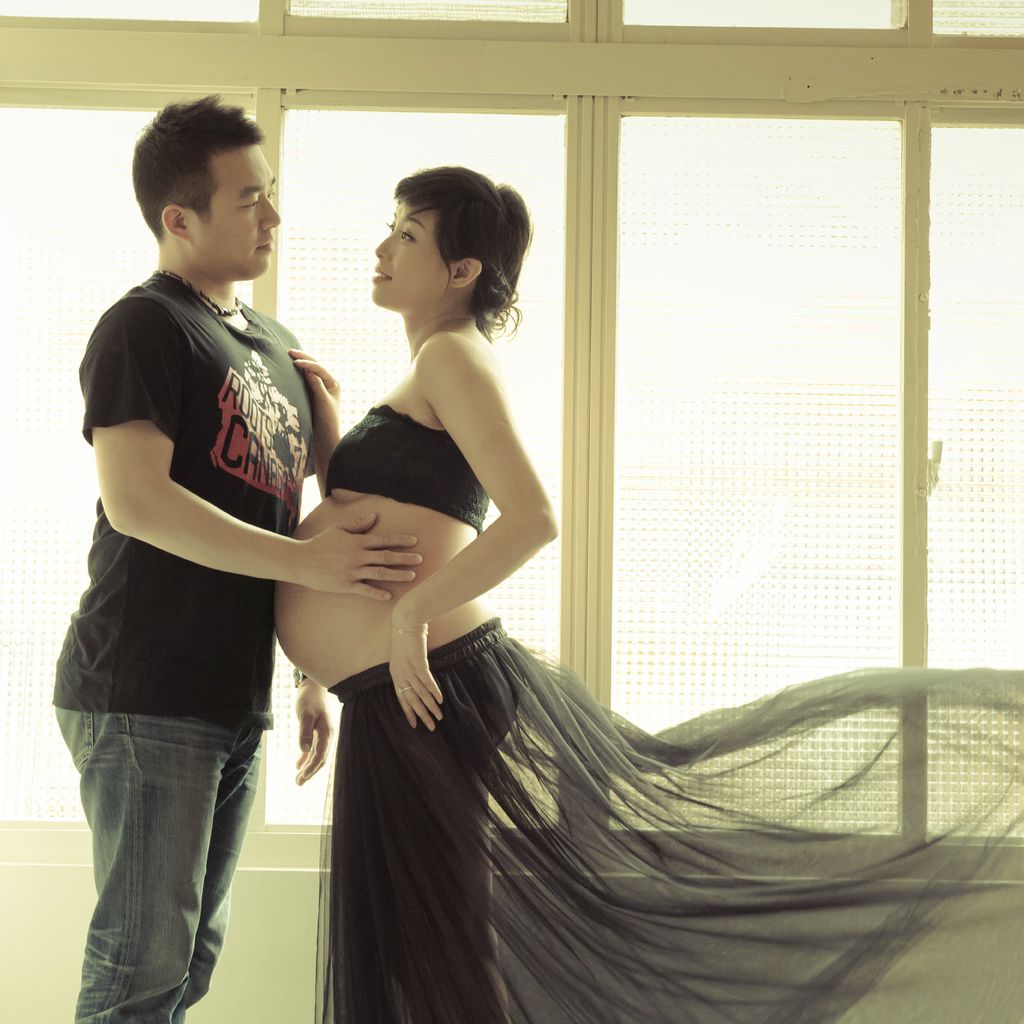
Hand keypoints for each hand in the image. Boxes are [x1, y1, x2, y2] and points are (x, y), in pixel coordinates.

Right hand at [289, 348, 339, 418]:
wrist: (325, 438)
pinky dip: (298, 373)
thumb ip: (316, 384)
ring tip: (289, 355)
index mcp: (334, 383)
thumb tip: (307, 369)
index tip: (294, 361)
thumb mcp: (322, 401)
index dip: (307, 363)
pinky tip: (290, 369)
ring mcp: (320, 388)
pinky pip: (305, 379)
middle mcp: (328, 383)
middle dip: (303, 357)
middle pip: (315, 366)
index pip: (319, 368)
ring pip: (309, 371)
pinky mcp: (312, 394)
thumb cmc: (327, 421)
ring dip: (300, 363)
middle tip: (289, 351)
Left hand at [294, 678, 333, 784]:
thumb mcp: (306, 714)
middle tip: (298, 783)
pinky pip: (313, 748)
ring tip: (298, 779)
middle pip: (320, 759)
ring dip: (308, 767)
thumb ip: (305, 731)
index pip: (320, 755)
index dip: (312, 768)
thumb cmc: (310, 698)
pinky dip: (306, 757)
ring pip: (316, 755)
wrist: (315, 685)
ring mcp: (323, 734)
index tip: (302, 777)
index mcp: (327, 732)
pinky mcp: (317, 731)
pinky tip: (298, 765)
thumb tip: (305, 750)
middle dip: (310, 772)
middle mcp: (327, 735)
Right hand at [298, 511, 421, 596]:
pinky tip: (389, 596)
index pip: (384, 540)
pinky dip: (377, 593)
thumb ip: (358, 523)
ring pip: (379, 574)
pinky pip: (365, 590)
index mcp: (357, 541)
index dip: (400, 540)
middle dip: (405, 558)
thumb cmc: (320, 543)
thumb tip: (375, 516)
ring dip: (397, 575)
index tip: (414, 541)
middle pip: (386, 557)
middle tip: (420, 560)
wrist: (301, 561)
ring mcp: (352, 572)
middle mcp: (357, 556)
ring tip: (412, 576)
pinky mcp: (345, 585)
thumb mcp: (338, 529)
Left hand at [389, 620, 443, 730]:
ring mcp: (409, 669)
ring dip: (431, 707)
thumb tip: (418, 678)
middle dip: (422, 715)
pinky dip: (434, 691)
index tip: (415, 725)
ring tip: (439, 717)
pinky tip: (440, 700)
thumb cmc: (407, 636)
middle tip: (431, 727)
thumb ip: (409, 667)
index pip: (401, 698)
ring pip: (420, 694)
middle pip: (412, 700)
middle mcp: (400, 674)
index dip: (409, 712)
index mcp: (395, 674)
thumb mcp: (405, 655)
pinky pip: (427, 681)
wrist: (408, 619)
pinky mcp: (418, 663)